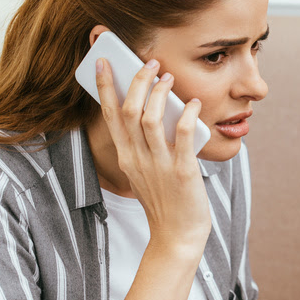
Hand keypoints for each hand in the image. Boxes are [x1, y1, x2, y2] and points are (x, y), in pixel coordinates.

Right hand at [96, 57, 210, 254]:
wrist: (177, 237)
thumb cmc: (165, 202)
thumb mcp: (145, 172)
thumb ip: (145, 146)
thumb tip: (156, 112)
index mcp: (127, 157)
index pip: (110, 115)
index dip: (106, 86)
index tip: (105, 62)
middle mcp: (138, 159)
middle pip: (128, 110)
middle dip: (138, 80)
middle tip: (150, 62)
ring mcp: (159, 165)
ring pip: (150, 119)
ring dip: (159, 93)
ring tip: (169, 77)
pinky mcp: (183, 172)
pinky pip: (182, 136)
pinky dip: (187, 115)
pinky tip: (194, 104)